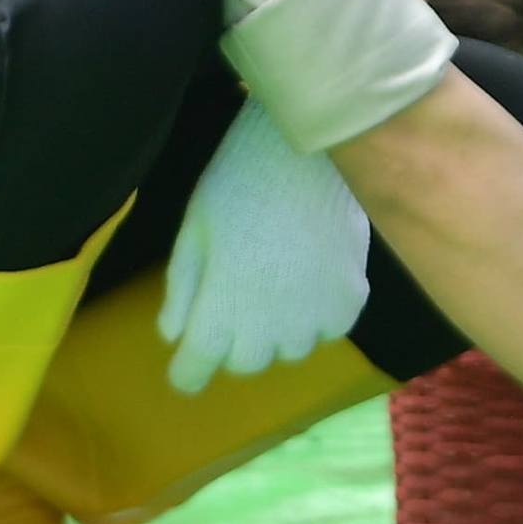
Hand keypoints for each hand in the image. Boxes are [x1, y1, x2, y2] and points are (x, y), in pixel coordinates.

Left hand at [157, 100, 373, 390]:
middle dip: (234, 341)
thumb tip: (173, 335)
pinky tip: (313, 276)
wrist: (308, 150)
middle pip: (244, 363)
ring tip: (279, 282)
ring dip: (279, 329)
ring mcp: (311, 317)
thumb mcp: (193, 231)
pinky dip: (319, 314)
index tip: (189, 357)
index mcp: (218, 311)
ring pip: (290, 349)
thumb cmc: (237, 182)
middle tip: (239, 295)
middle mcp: (265, 328)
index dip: (187, 367)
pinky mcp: (349, 300)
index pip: (192, 373)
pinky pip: (330, 329)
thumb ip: (182, 289)